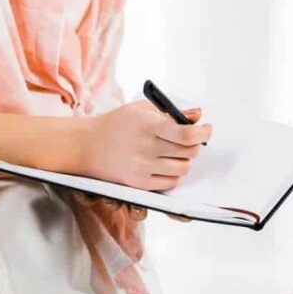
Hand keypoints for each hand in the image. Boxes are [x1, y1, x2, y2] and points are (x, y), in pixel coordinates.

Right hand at [81, 100, 211, 190]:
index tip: (206, 129)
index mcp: (148, 125)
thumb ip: (172, 112)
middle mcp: (146, 148)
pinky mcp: (139, 183)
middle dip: (195, 145)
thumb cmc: (116, 124)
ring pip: (183, 169)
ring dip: (185, 160)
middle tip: (190, 140)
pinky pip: (171, 182)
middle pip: (189, 152)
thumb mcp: (142, 109)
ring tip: (176, 152)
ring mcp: (142, 168)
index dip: (203, 133)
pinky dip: (174, 174)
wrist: (87, 145)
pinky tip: (166, 164)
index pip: (188, 134)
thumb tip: (198, 114)